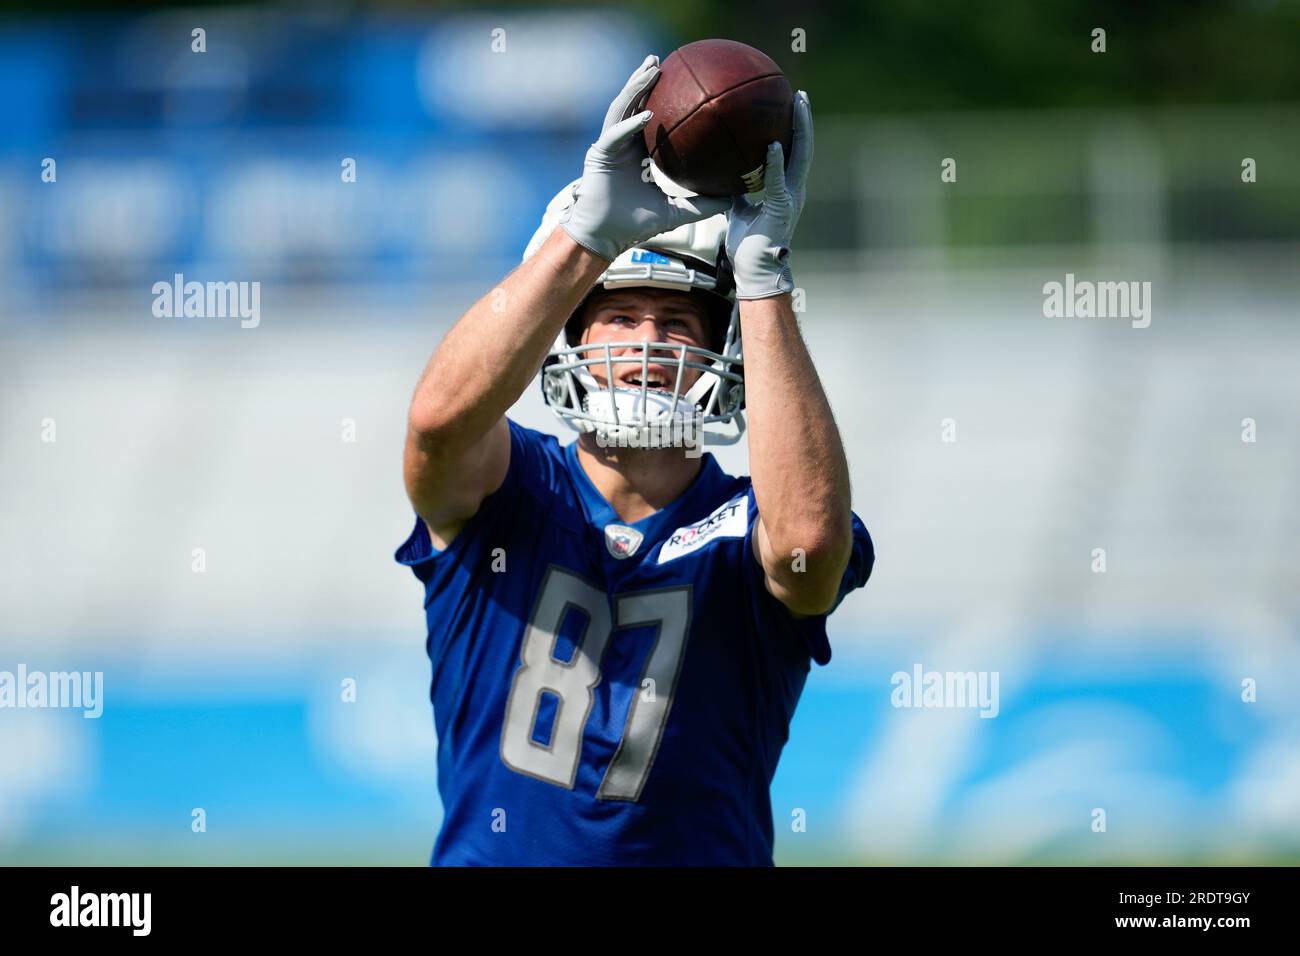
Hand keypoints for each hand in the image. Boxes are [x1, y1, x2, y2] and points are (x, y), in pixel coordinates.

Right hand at [560, 55, 730, 261]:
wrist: (606, 238)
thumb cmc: (634, 226)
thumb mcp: (675, 213)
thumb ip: (701, 205)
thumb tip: (732, 201)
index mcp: (637, 152)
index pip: (648, 118)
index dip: (659, 97)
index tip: (676, 81)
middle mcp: (622, 144)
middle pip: (632, 104)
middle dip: (643, 80)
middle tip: (659, 60)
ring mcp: (609, 146)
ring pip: (621, 109)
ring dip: (635, 88)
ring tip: (651, 70)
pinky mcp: (600, 154)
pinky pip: (616, 133)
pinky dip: (631, 123)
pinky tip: (647, 115)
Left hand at [725, 90, 812, 298]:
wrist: (754, 270)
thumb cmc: (747, 245)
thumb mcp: (739, 210)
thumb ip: (736, 191)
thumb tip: (723, 174)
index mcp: (785, 188)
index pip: (793, 152)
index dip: (794, 129)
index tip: (792, 106)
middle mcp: (793, 189)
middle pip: (803, 147)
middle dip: (803, 120)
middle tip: (800, 95)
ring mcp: (790, 197)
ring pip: (800, 156)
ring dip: (800, 130)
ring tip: (798, 105)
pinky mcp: (780, 207)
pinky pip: (777, 180)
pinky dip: (775, 162)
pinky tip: (771, 144)